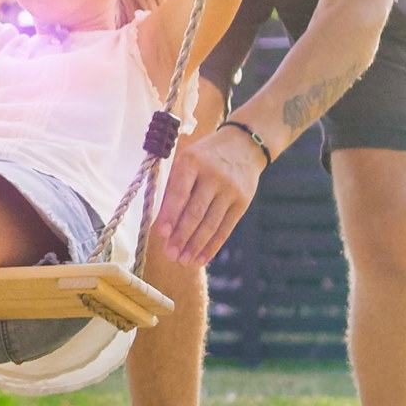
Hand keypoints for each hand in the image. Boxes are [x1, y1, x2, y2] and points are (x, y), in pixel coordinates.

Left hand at [152, 125, 266, 265]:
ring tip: (183, 260)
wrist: (244, 144)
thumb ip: (174, 185)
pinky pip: (226, 228)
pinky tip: (202, 258)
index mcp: (192, 161)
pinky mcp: (243, 202)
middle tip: (170, 255)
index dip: (170, 214)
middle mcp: (213, 175)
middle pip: (195, 212)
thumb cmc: (205, 156)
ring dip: (196, 245)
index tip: (161, 234)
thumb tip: (162, 221)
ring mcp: (230, 189)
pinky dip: (213, 245)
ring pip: (211, 223)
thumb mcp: (186, 159)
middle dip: (181, 236)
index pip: (179, 192)